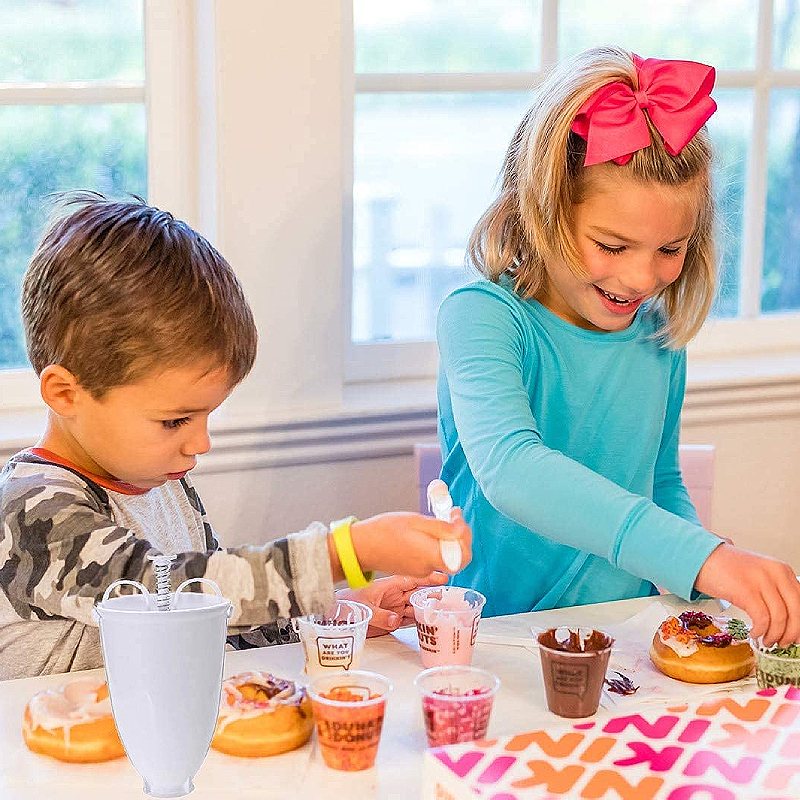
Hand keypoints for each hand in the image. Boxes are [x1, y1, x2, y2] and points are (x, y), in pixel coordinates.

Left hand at [336, 572, 448, 636]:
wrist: (333, 616)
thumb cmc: (346, 604)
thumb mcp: (363, 608)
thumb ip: (380, 615)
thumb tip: (395, 619)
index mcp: (388, 586)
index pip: (412, 579)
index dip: (427, 578)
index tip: (442, 577)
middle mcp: (393, 596)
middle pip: (417, 593)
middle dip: (432, 594)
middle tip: (448, 596)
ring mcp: (393, 608)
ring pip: (416, 607)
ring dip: (428, 608)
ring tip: (443, 610)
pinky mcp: (391, 621)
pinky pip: (409, 620)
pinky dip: (419, 621)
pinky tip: (429, 622)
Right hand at [349, 510, 471, 578]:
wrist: (362, 546)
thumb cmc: (384, 531)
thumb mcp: (416, 521)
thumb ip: (441, 528)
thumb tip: (461, 529)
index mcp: (431, 556)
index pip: (464, 556)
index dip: (466, 537)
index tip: (457, 518)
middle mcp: (429, 567)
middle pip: (457, 556)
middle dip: (459, 536)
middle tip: (452, 516)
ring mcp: (422, 570)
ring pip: (445, 555)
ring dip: (448, 538)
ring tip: (438, 519)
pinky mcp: (415, 569)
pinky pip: (433, 557)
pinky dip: (436, 544)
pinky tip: (426, 531)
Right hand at [694, 543, 799, 645]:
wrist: (702, 557)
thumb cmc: (728, 568)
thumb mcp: (759, 573)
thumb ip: (775, 589)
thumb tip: (789, 618)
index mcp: (782, 570)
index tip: (797, 635)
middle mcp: (775, 573)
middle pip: (796, 612)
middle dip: (792, 633)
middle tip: (785, 643)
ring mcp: (760, 581)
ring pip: (780, 618)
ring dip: (775, 635)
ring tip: (767, 640)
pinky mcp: (745, 590)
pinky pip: (762, 618)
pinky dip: (760, 630)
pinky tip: (754, 633)